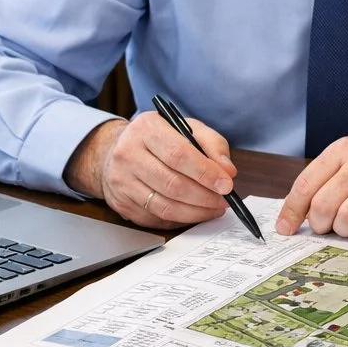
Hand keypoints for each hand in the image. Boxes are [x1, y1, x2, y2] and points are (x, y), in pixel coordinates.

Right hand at [66, 113, 235, 228]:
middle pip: (172, 184)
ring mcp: (121, 180)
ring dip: (196, 212)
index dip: (205, 173)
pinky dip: (180, 219)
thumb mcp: (188, 128)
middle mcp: (128, 153)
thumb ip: (212, 144)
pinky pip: (156, 218)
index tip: (226, 184)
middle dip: (204, 196)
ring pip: (164, 206)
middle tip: (224, 200)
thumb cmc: (161, 138)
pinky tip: (194, 212)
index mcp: (146, 129)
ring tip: (214, 208)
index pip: (178, 155)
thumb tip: (228, 171)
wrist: (119, 149)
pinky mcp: (121, 202)